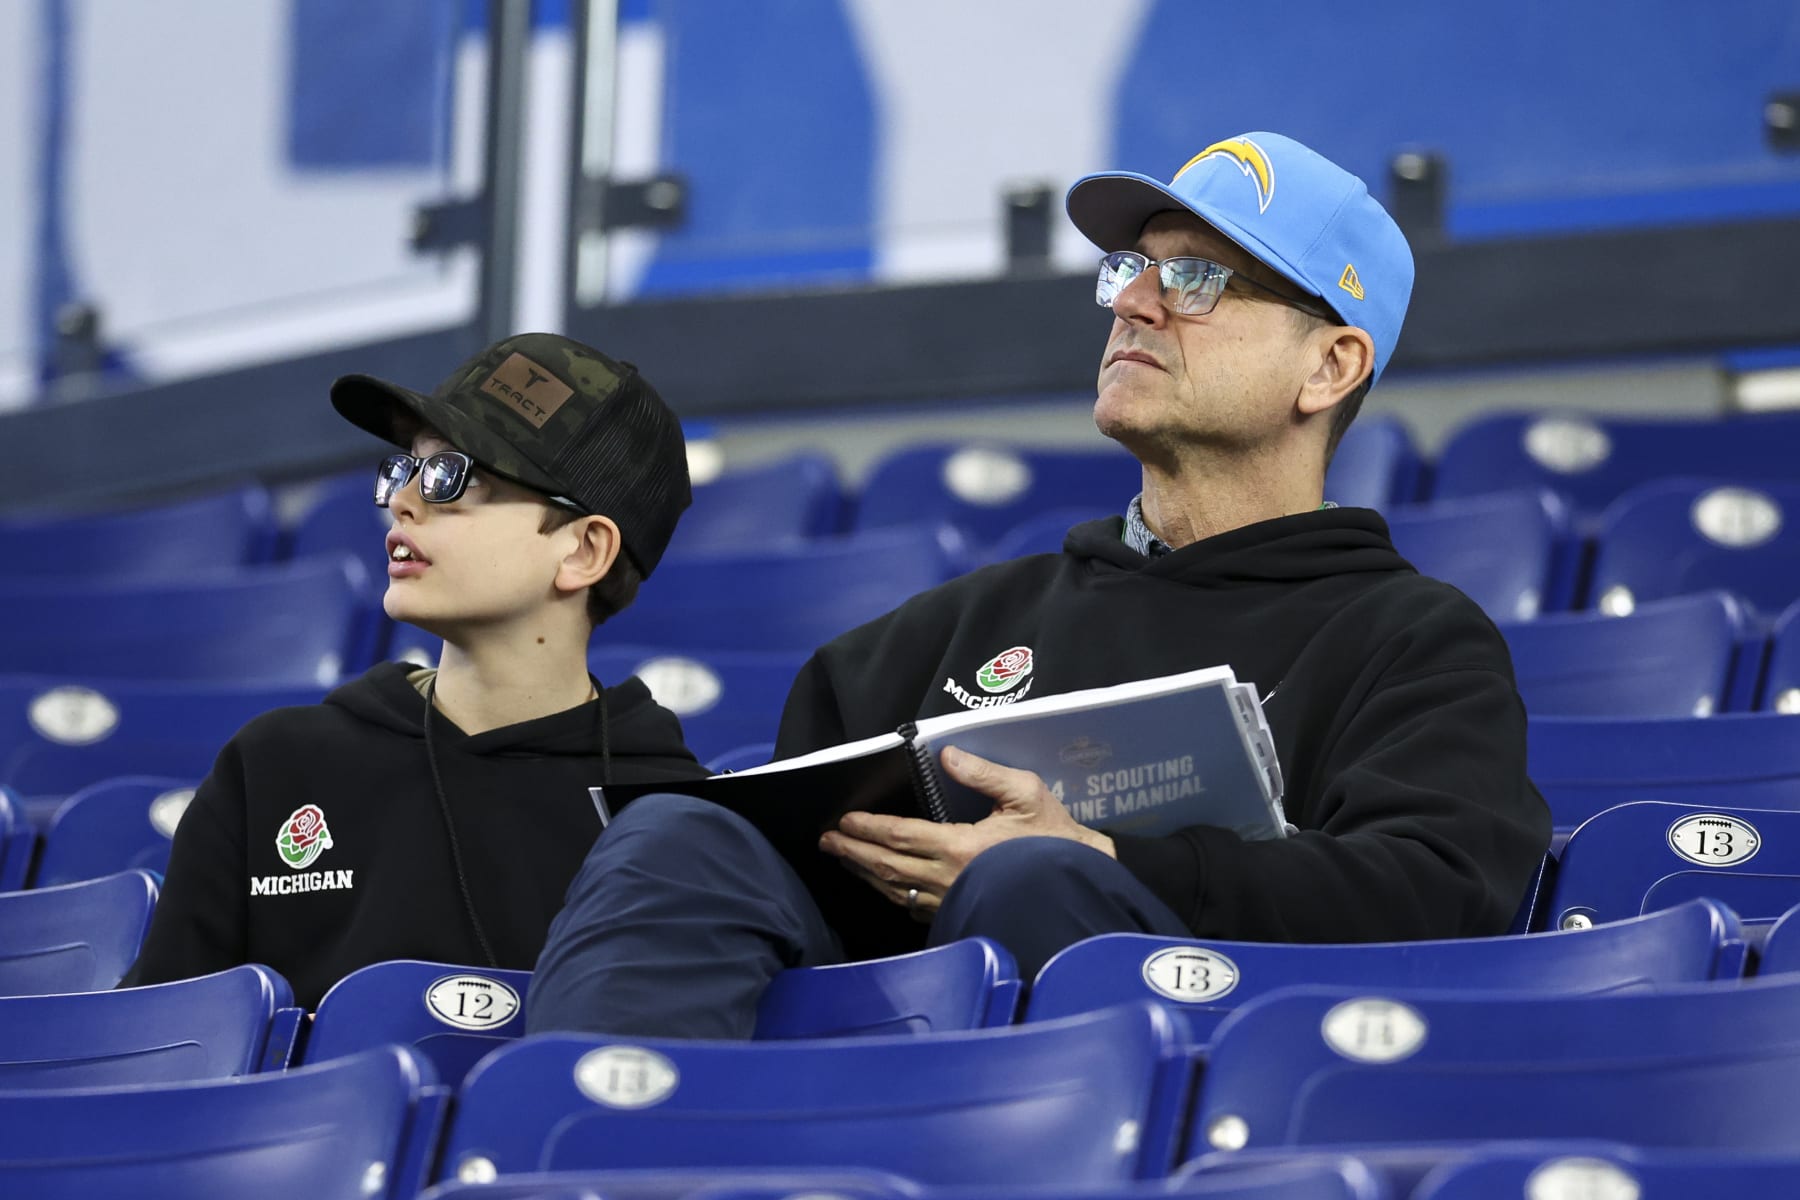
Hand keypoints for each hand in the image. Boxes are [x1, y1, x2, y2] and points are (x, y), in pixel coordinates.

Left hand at [818, 745, 1114, 919]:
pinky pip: (913, 904)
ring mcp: (951, 902)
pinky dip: (889, 891)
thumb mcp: (1025, 794)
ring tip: (843, 856)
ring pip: (895, 888)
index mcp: (960, 848)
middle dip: (853, 850)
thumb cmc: (1053, 839)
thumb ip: (984, 773)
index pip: (900, 836)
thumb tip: (947, 755)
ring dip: (864, 871)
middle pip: (886, 866)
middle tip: (826, 839)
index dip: (869, 828)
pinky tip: (881, 882)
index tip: (844, 819)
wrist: (1077, 885)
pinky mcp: (959, 914)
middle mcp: (948, 880)